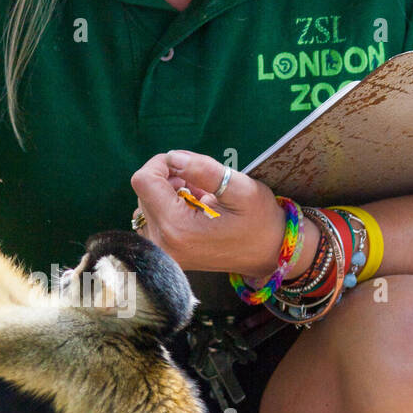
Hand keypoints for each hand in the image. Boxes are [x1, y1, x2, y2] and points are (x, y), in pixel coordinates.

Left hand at [130, 150, 316, 279]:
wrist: (270, 254)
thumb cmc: (260, 221)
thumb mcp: (241, 189)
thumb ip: (204, 170)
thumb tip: (172, 157)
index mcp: (176, 227)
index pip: (143, 180)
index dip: (162, 163)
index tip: (188, 166)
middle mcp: (162, 244)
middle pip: (144, 191)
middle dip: (169, 179)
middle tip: (203, 186)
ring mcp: (162, 252)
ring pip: (146, 203)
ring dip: (170, 193)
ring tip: (201, 199)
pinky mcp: (166, 254)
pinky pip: (152, 219)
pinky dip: (169, 207)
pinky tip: (195, 210)